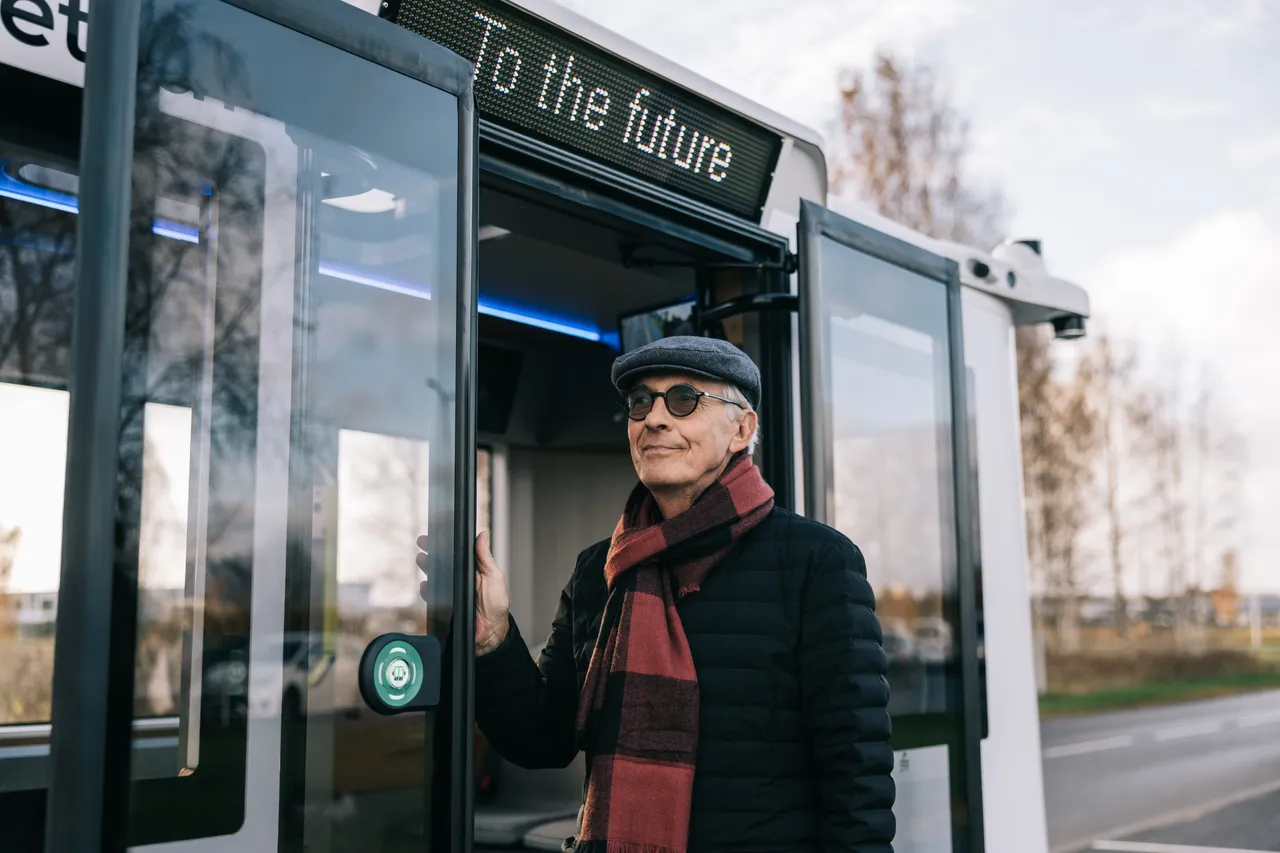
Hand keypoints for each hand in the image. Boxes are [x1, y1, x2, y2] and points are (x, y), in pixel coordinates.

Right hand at [416, 531, 509, 655]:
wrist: (491, 632)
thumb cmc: (497, 605)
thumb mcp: (494, 577)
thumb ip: (485, 557)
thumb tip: (482, 535)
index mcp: (472, 569)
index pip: (456, 553)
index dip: (445, 543)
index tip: (435, 534)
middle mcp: (460, 579)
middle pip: (442, 563)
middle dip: (431, 553)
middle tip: (423, 544)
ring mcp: (451, 592)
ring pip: (435, 577)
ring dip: (427, 568)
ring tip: (422, 560)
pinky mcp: (444, 605)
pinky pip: (432, 595)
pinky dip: (427, 590)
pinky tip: (426, 585)